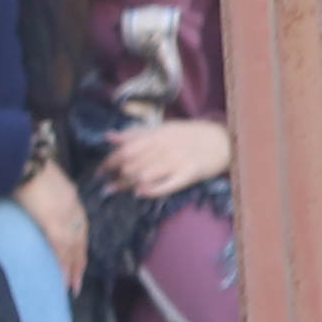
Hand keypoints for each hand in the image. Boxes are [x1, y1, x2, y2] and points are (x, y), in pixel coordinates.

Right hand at [15, 155, 88, 290]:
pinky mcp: (54, 224)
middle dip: (79, 263)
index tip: (78, 261)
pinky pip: (61, 250)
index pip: (80, 229)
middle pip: (80, 242)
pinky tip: (63, 279)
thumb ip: (43, 192)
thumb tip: (35, 200)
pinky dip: (63, 266)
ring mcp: (65, 218)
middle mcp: (73, 211)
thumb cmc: (28, 165)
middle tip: (77, 283)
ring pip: (73, 249)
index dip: (79, 246)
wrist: (26, 158)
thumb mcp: (42, 179)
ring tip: (73, 287)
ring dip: (74, 270)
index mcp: (71, 200)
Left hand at [99, 117, 230, 198]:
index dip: (110, 161)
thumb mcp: (161, 129)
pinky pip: (166, 185)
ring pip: (145, 175)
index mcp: (156, 135)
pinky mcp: (189, 175)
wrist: (221, 140)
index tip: (100, 171)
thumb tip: (108, 136)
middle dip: (116, 176)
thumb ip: (135, 134)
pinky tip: (140, 193)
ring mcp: (177, 161)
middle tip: (105, 185)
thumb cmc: (187, 135)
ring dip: (127, 184)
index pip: (126, 149)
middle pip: (132, 164)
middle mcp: (165, 148)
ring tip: (116, 189)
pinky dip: (151, 190)